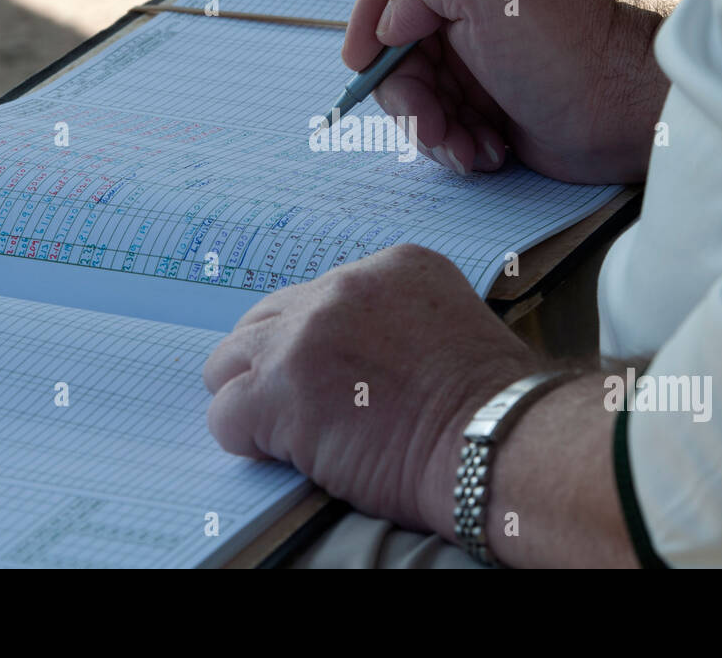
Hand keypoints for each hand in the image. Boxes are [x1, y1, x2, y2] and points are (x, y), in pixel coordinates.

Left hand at [202, 243, 540, 532]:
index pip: (317, 296)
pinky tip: (289, 455)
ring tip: (292, 432)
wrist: (496, 441)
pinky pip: (225, 415)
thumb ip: (394, 320)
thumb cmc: (493, 404)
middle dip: (274, 364)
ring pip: (229, 362)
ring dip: (252, 398)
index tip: (338, 377)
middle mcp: (340, 287)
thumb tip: (355, 352)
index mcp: (390, 266)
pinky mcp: (279, 391)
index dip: (318, 344)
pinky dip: (248, 441)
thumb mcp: (452, 322)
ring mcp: (304, 336)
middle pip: (264, 320)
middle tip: (305, 405)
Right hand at [342, 0, 668, 182]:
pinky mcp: (477, 91)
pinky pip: (432, 115)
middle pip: (388, 33)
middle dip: (403, 87)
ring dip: (429, 124)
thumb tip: (386, 27)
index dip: (368, 1)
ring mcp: (469, 42)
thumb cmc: (564, 45)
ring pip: (406, 82)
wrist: (621, 114)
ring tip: (466, 148)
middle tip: (427, 122)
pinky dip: (451, 139)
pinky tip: (485, 150)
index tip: (370, 53)